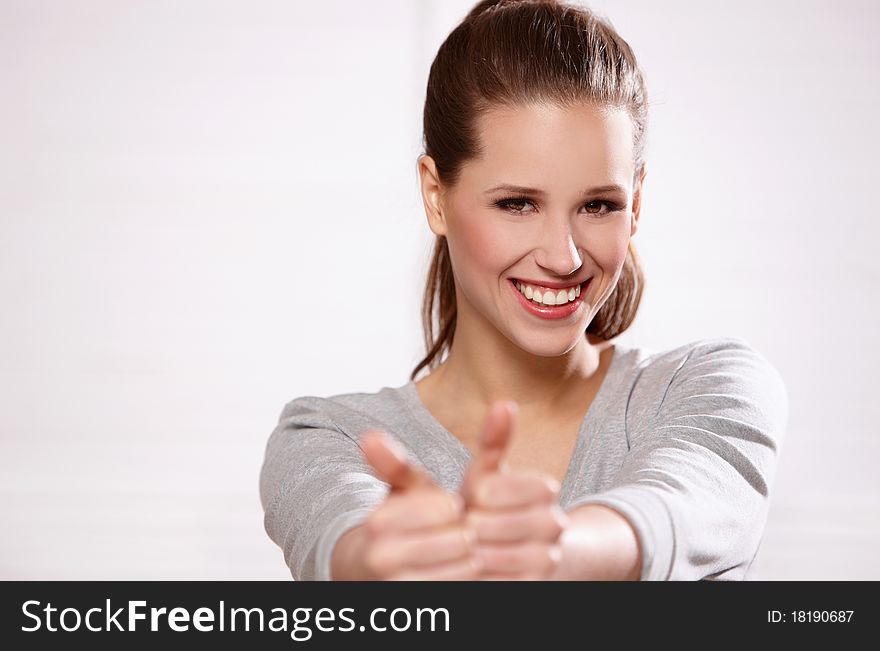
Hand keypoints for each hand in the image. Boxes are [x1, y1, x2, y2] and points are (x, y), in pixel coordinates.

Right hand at [357, 429, 481, 579]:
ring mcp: (398, 587)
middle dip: (464, 533)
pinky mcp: (415, 606)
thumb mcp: (399, 492)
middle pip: (459, 540)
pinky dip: (467, 580)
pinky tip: (455, 571)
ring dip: (469, 559)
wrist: (375, 573)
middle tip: (453, 534)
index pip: (447, 507)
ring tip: (455, 554)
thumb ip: (395, 464)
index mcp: (378, 521)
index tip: (445, 510)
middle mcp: (381, 558)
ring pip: (464, 569)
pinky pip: (462, 591)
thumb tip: (369, 436)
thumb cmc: (401, 523)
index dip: (454, 507)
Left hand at [459, 401, 568, 579]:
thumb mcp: (482, 473)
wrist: (508, 552)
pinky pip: (495, 581)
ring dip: (464, 551)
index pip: (488, 489)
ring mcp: (550, 557)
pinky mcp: (538, 586)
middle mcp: (555, 523)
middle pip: (485, 524)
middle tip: (460, 526)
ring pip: (489, 555)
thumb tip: (500, 404)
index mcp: (543, 488)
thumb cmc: (486, 507)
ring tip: (462, 545)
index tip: (469, 499)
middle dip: (463, 525)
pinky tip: (469, 568)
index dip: (467, 495)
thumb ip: (489, 441)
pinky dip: (475, 576)